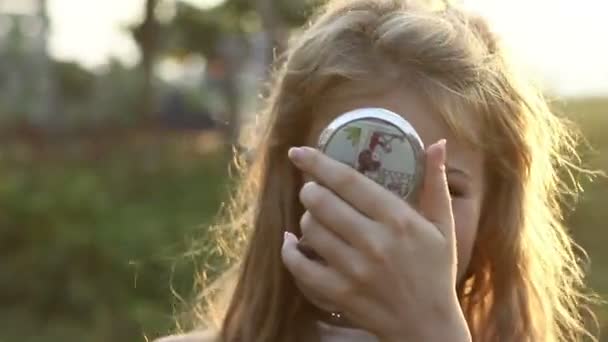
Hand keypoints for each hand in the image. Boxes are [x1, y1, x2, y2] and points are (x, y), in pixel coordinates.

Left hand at [281, 140, 470, 341]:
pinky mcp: (339, 293)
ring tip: (314, 217)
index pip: (348, 181)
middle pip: (321, 202)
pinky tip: (292, 242)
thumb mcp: (443, 226)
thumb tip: (437, 143)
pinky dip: (290, 251)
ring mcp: (355, 270)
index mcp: (398, 220)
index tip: (299, 152)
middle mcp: (374, 242)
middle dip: (309, 190)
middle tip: (312, 190)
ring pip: (310, 229)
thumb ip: (436, 184)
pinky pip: (300, 266)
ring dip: (306, 218)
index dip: (318, 162)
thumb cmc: (435, 271)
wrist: (428, 326)